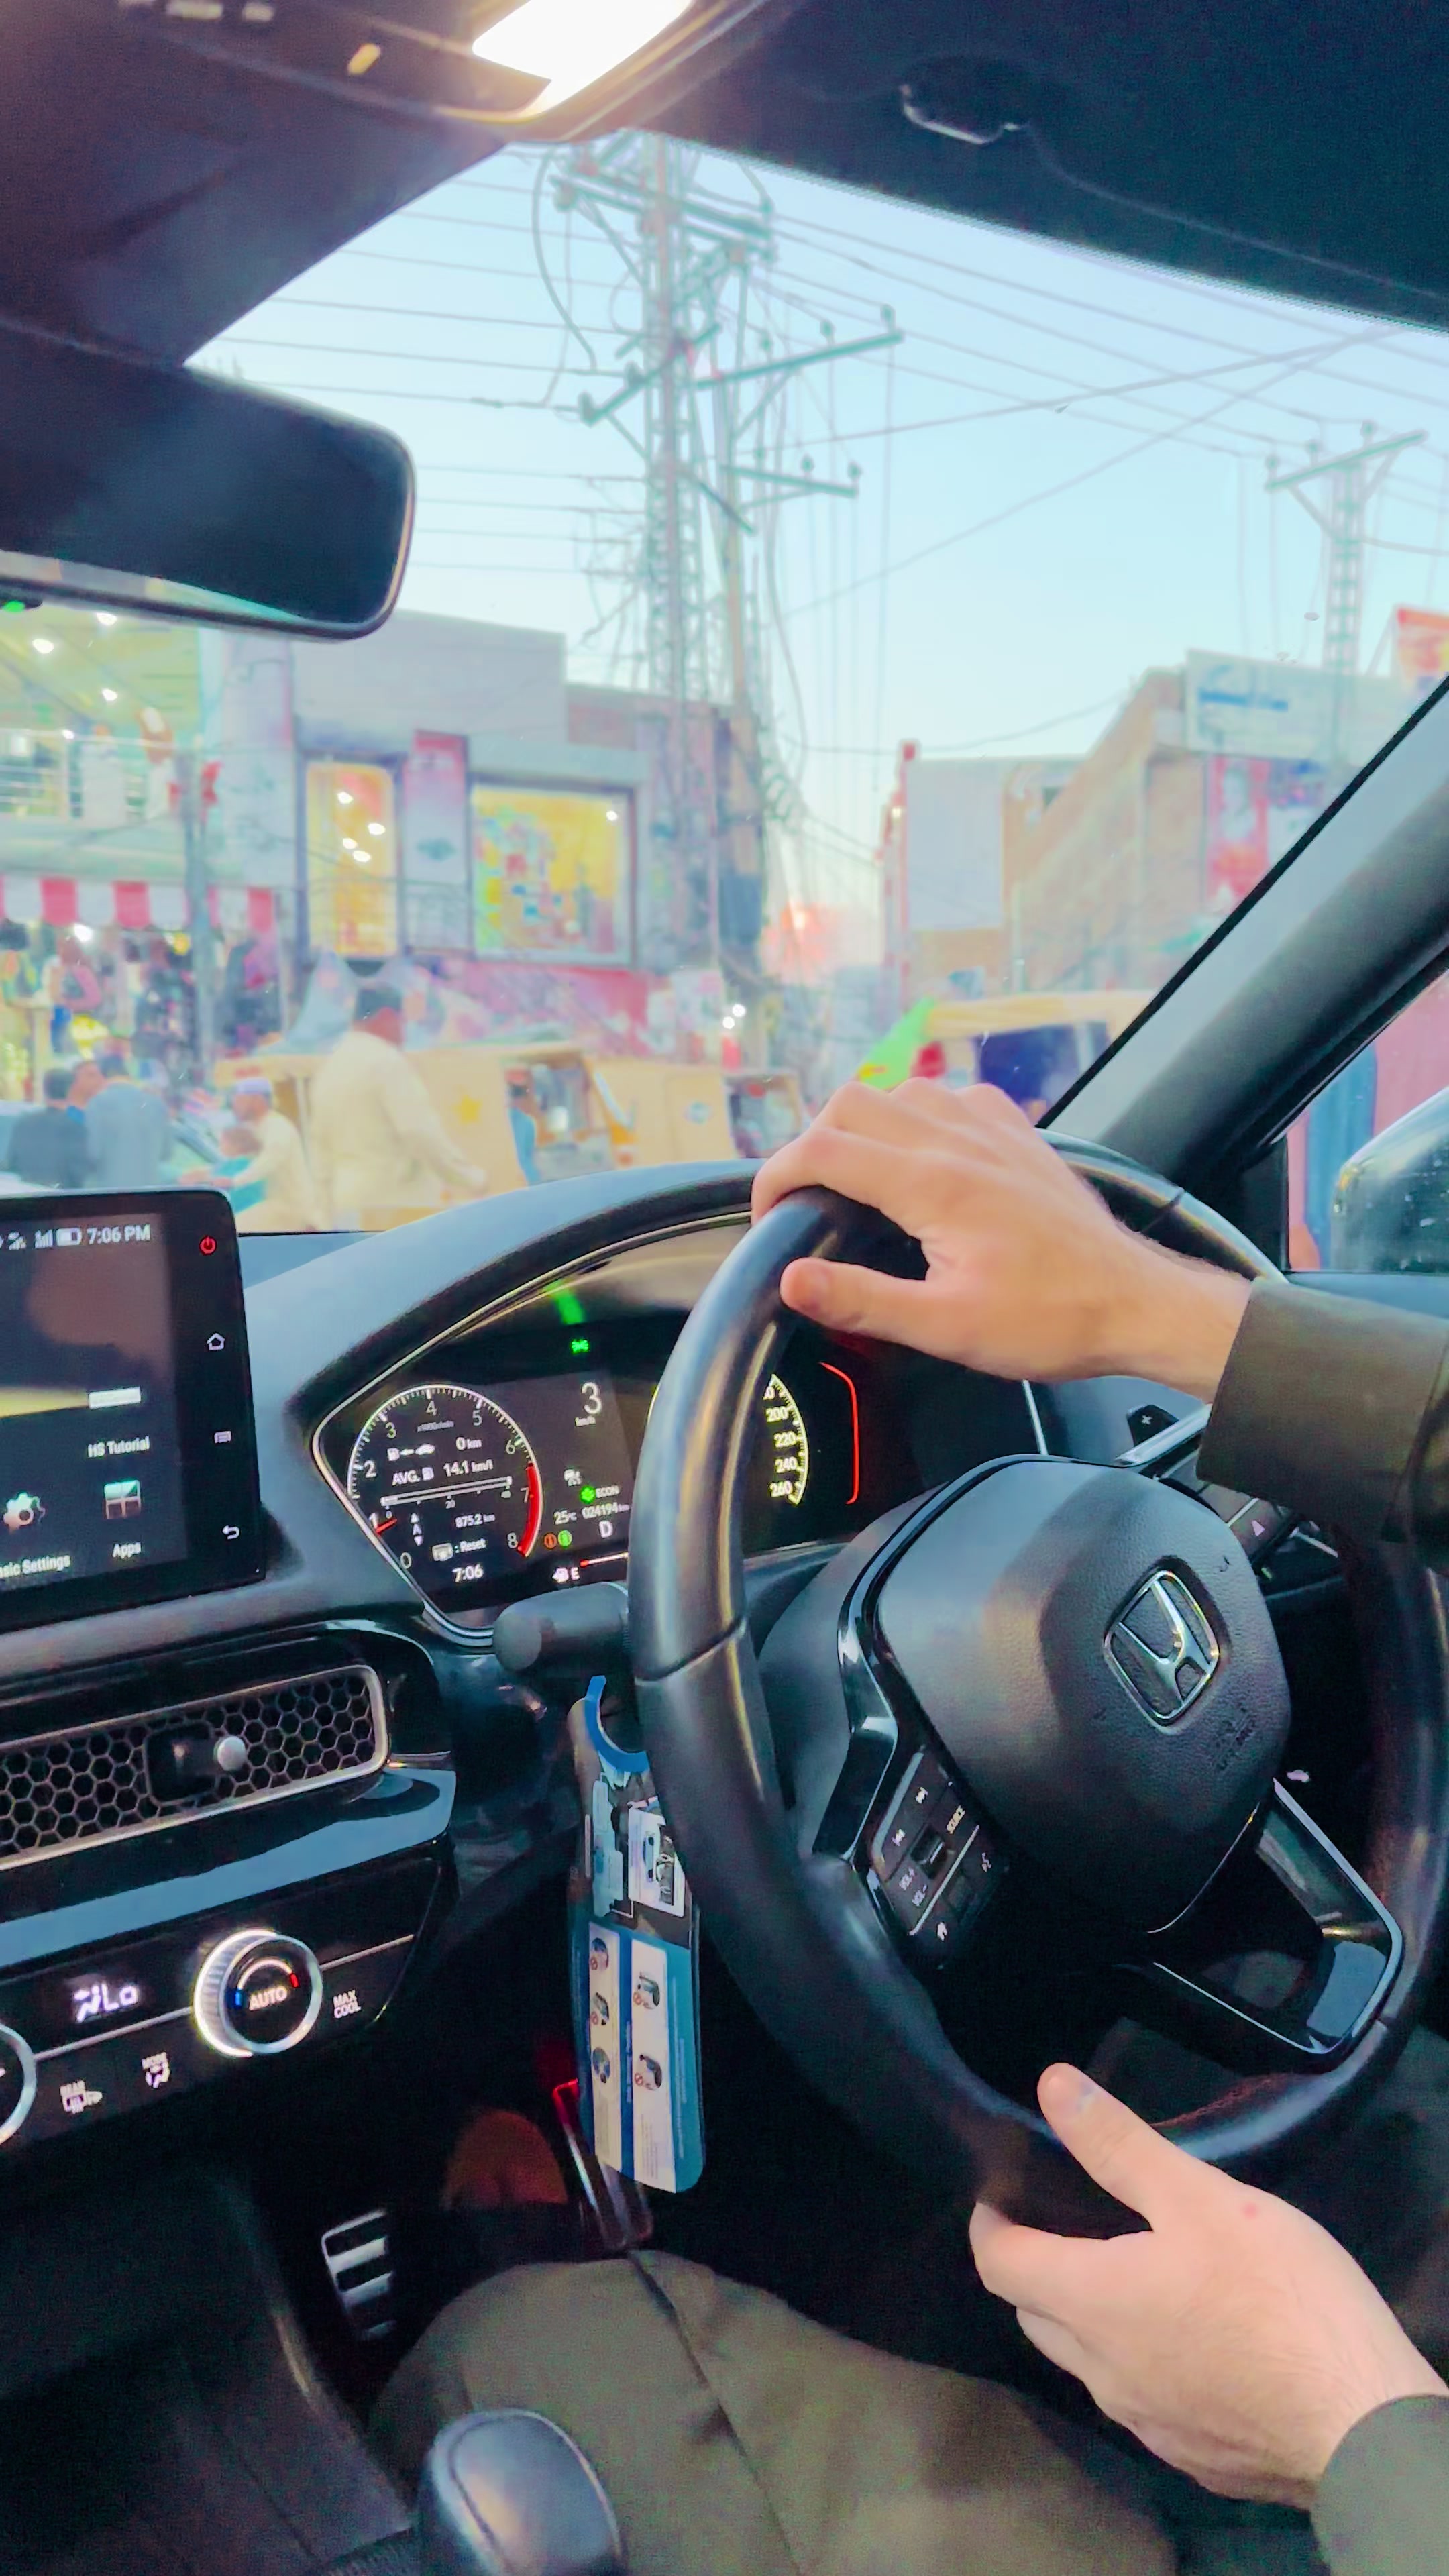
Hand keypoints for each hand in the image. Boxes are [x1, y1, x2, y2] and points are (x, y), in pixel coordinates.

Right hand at [752, 1081, 1248, 1397]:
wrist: (1135, 1304)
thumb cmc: (1048, 1321)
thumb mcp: (946, 1328)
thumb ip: (863, 1299)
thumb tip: (790, 1279)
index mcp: (932, 1184)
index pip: (822, 1150)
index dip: (775, 1178)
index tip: (769, 1219)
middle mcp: (958, 1139)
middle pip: (851, 1104)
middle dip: (811, 1145)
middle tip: (808, 1200)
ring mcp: (993, 1129)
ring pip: (901, 1089)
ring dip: (864, 1125)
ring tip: (857, 1178)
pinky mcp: (1021, 1135)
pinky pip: (954, 1095)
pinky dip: (922, 1114)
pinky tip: (926, 1155)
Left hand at [970, 2065, 1446, 2505]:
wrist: (1358, 2426)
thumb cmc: (1277, 2296)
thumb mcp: (1202, 2198)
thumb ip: (1120, 2145)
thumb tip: (1051, 2085)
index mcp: (1091, 2304)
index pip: (999, 2264)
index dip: (991, 2225)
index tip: (1003, 2194)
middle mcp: (1102, 2374)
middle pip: (1037, 2316)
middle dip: (1037, 2269)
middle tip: (1070, 2225)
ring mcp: (1147, 2425)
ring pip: (1089, 2366)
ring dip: (1090, 2320)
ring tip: (1133, 2275)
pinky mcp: (1193, 2457)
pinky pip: (1143, 2405)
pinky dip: (1144, 2365)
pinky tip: (1191, 2342)